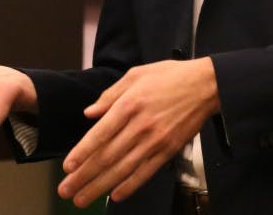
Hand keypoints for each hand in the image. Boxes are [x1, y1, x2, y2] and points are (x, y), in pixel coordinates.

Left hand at [58, 58, 219, 206]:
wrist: (206, 85)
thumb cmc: (171, 76)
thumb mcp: (137, 74)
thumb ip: (111, 94)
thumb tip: (89, 113)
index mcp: (130, 104)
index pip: (100, 134)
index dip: (82, 152)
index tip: (67, 167)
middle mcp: (141, 125)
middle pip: (107, 156)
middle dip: (83, 177)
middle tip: (65, 191)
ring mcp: (156, 140)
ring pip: (123, 169)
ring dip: (99, 187)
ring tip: (82, 199)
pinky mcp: (168, 150)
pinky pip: (146, 172)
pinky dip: (129, 186)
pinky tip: (115, 196)